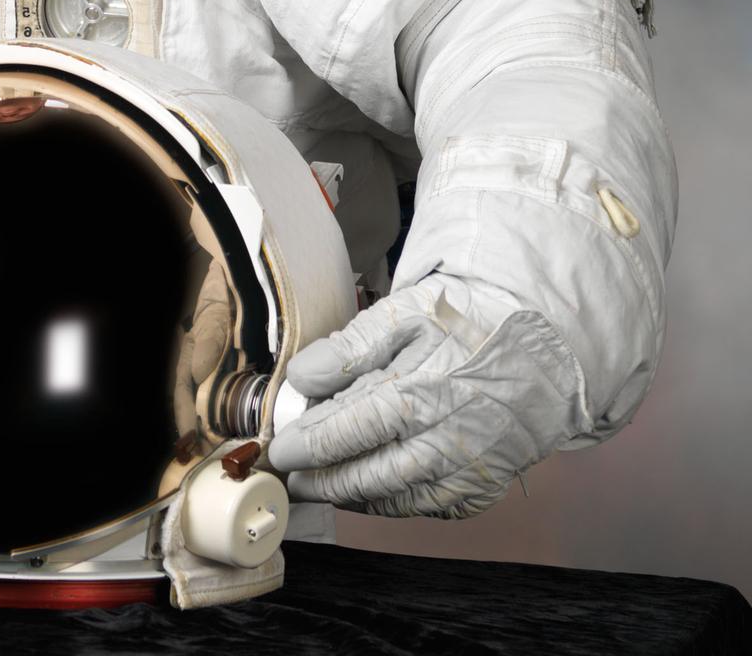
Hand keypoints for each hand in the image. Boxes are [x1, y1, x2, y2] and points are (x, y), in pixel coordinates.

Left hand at [266, 275, 586, 517]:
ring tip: (316, 485)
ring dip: (348, 495)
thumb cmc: (467, 323)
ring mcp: (464, 470)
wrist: (539, 348)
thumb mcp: (407, 312)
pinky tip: (364, 491)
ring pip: (392, 496)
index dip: (308, 444)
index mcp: (422, 391)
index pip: (349, 429)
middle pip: (365, 473)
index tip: (279, 449)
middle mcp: (444, 440)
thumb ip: (351, 346)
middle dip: (320, 479)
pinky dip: (389, 503)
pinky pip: (424, 506)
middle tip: (288, 478)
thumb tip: (302, 376)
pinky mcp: (479, 488)